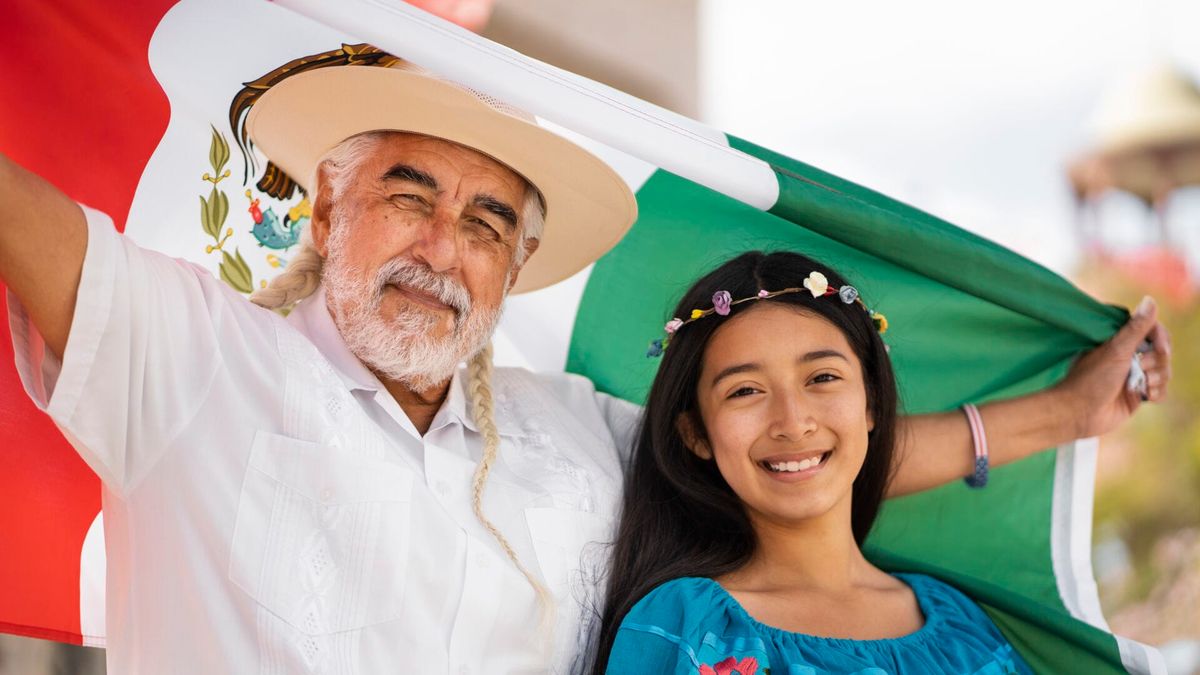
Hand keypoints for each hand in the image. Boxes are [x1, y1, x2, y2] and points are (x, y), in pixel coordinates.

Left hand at [1052, 296, 1171, 438]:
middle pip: (1161, 351)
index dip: (1160, 337)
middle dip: (1158, 361)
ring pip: (1163, 371)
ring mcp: (1133, 375)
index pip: (1151, 331)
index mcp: (1118, 342)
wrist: (1080, 413)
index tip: (1159, 347)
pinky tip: (1148, 396)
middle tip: (1142, 368)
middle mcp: (1127, 356)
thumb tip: (1150, 300)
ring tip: (1144, 384)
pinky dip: (1158, 392)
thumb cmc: (1091, 379)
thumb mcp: (1115, 350)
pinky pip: (1160, 390)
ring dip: (1158, 378)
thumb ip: (1136, 328)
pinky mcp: (1136, 394)